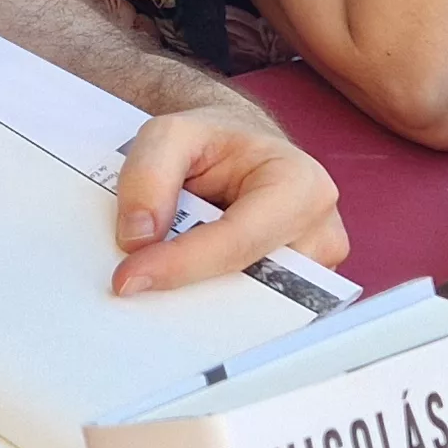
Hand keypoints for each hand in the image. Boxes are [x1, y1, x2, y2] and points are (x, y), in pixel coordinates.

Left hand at [105, 103, 350, 294]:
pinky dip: (212, 304)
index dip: (181, 263)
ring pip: (252, 307)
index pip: (238, 240)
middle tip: (134, 286)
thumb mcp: (170, 134)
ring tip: (157, 283)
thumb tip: (139, 239)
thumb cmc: (214, 141)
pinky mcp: (300, 294)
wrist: (236, 149)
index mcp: (300, 185)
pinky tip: (182, 289)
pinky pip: (253, 313)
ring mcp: (314, 269)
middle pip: (251, 283)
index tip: (128, 279)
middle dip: (191, 289)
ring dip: (202, 301)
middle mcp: (318, 231)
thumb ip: (148, 175)